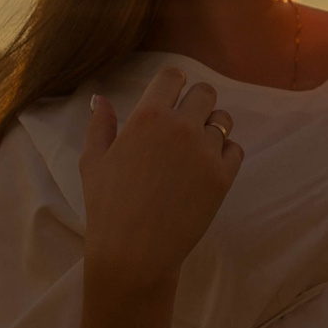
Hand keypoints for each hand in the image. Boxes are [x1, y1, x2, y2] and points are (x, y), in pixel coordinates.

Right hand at [77, 68, 243, 293]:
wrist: (134, 252)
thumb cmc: (107, 207)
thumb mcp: (93, 161)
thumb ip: (100, 125)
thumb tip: (100, 98)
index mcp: (147, 116)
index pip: (173, 76)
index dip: (174, 83)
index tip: (173, 94)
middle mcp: (180, 126)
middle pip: (205, 93)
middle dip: (197, 103)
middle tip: (186, 124)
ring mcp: (205, 151)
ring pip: (222, 122)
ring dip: (211, 130)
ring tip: (193, 153)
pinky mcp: (223, 176)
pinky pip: (235, 149)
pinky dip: (224, 154)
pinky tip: (205, 170)